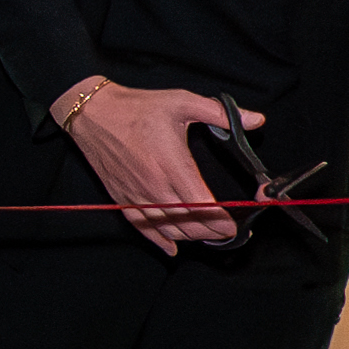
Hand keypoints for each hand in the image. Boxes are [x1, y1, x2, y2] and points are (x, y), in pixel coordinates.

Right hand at [62, 82, 250, 254]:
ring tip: (206, 234)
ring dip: (189, 236)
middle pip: (188, 222)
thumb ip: (221, 114)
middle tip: (226, 231)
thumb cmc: (136, 107)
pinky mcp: (121, 198)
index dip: (221, 221)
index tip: (234, 224)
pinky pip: (142, 227)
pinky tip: (171, 247)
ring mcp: (136, 194)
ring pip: (167, 228)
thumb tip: (256, 120)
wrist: (92, 113)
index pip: (202, 206)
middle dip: (210, 232)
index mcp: (172, 164)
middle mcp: (154, 185)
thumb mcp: (182, 101)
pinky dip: (159, 239)